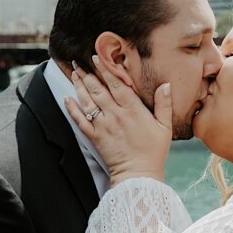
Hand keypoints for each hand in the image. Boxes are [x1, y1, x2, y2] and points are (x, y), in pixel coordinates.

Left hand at [64, 56, 171, 184]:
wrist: (138, 175)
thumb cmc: (153, 151)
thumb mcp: (164, 127)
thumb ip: (164, 105)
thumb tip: (165, 85)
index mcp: (133, 110)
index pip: (117, 85)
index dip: (106, 70)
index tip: (97, 58)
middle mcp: (115, 115)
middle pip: (98, 89)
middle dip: (87, 74)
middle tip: (78, 61)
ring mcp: (103, 125)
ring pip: (88, 101)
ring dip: (79, 86)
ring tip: (73, 74)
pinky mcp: (95, 137)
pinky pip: (80, 120)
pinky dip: (72, 109)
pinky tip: (67, 99)